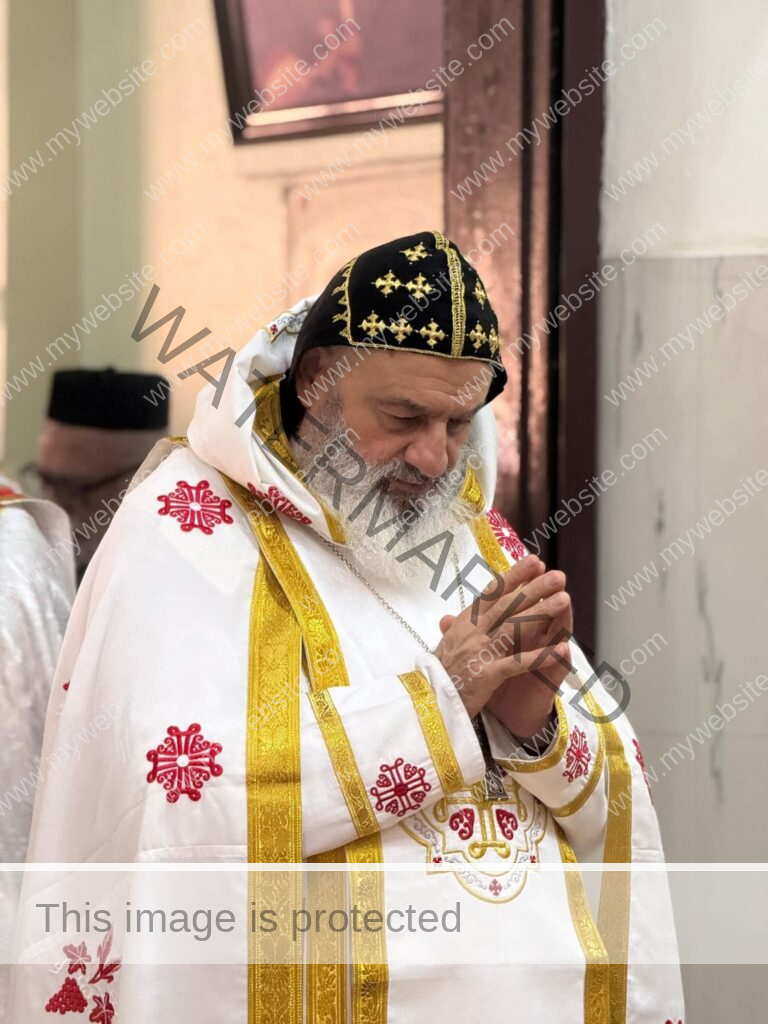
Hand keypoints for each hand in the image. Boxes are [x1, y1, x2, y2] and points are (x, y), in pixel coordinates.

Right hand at [435, 555, 571, 718]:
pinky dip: (540, 656)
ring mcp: (479, 652)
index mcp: (464, 623)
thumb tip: (448, 617)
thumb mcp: (444, 646)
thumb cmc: (439, 675)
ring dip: (541, 612)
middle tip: (557, 575)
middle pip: (507, 605)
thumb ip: (453, 630)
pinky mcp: (486, 675)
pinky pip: (518, 663)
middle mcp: (472, 632)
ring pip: (514, 627)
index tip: (535, 562)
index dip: (514, 576)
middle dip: (533, 588)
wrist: (426, 704)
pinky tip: (561, 649)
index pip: (491, 594)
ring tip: (564, 599)